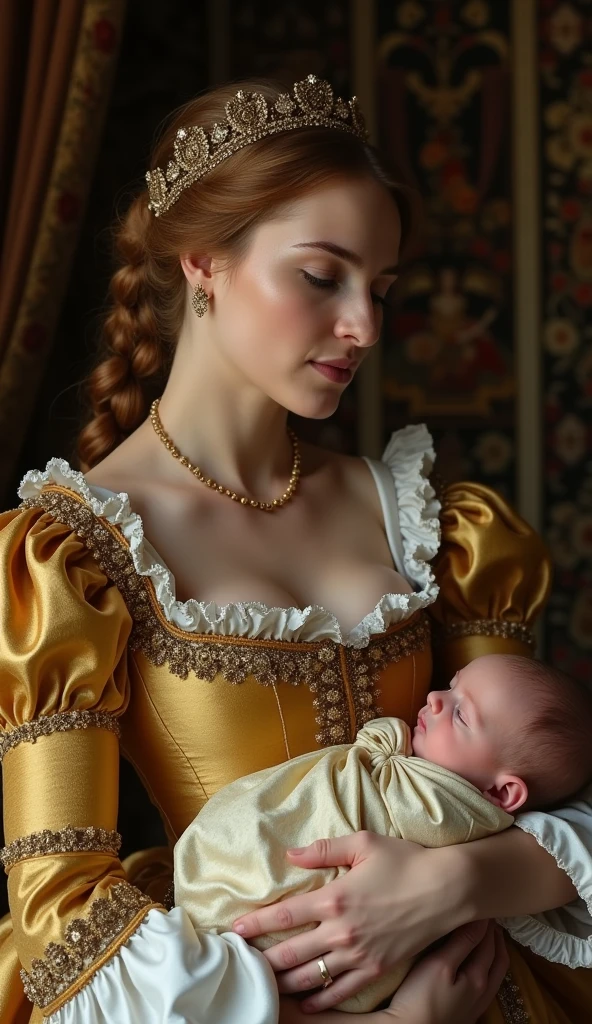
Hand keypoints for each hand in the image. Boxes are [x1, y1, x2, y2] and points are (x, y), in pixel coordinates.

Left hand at [234, 832, 469, 1011]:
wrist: (447, 889)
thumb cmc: (405, 860)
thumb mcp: (363, 843)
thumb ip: (322, 849)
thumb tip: (289, 854)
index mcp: (334, 897)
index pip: (284, 915)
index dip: (256, 925)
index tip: (235, 931)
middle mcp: (342, 930)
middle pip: (291, 953)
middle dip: (263, 961)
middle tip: (242, 965)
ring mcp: (359, 954)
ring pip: (311, 977)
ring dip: (285, 983)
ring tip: (265, 986)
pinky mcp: (376, 969)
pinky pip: (341, 991)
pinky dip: (319, 1000)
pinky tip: (305, 1003)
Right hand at [384, 919, 508, 1023]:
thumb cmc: (422, 997)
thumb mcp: (441, 965)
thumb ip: (462, 942)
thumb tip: (480, 918)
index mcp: (479, 978)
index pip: (487, 943)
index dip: (486, 923)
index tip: (483, 906)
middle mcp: (483, 993)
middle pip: (497, 960)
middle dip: (495, 938)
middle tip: (490, 920)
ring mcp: (475, 1006)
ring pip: (495, 976)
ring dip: (495, 955)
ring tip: (491, 940)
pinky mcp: (465, 1015)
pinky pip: (487, 988)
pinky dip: (489, 971)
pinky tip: (479, 970)